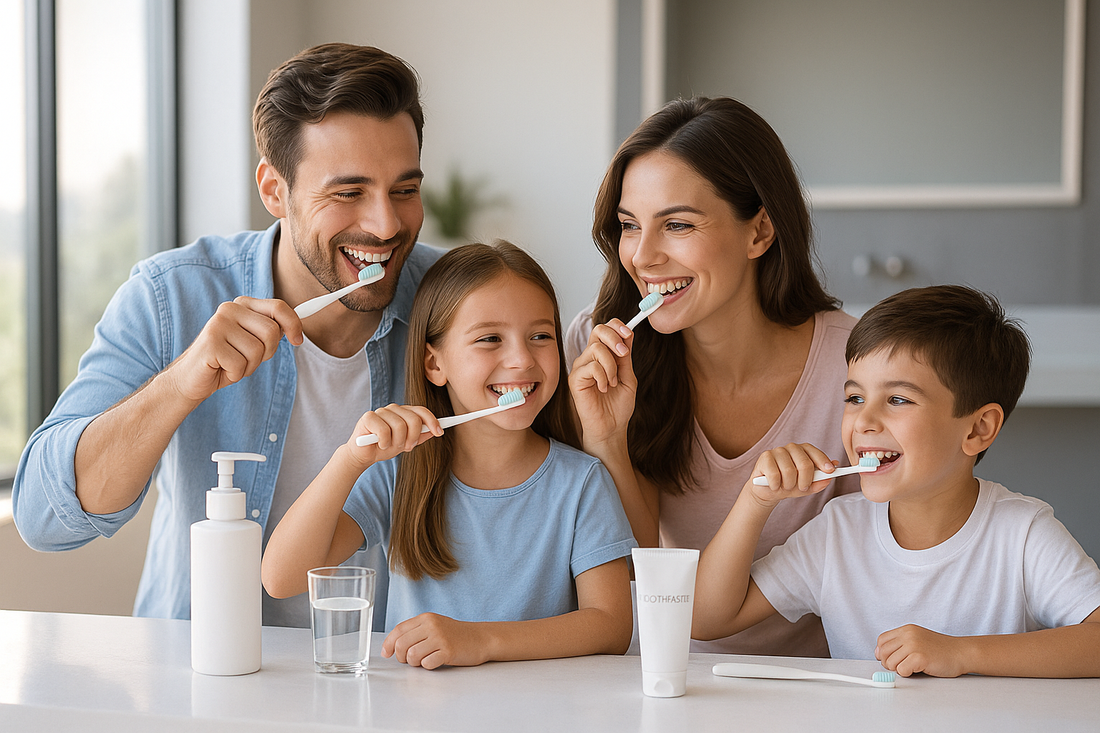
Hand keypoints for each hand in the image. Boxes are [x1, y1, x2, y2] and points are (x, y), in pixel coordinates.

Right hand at [165, 296, 303, 403]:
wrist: (191, 378)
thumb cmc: (226, 360)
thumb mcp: (254, 342)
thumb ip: (272, 330)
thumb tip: (297, 329)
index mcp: (242, 305)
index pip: (278, 307)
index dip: (294, 324)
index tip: (298, 341)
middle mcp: (229, 309)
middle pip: (272, 332)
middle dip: (266, 353)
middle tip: (246, 358)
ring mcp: (218, 324)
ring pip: (257, 351)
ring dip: (249, 366)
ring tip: (231, 364)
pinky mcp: (210, 343)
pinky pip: (241, 365)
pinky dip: (235, 374)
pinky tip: (221, 369)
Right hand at [346, 404, 441, 469]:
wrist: (364, 455)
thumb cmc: (384, 447)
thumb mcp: (405, 443)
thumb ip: (420, 436)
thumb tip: (435, 430)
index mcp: (403, 412)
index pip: (421, 411)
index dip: (432, 421)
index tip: (439, 433)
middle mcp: (393, 409)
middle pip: (414, 419)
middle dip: (413, 437)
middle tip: (407, 447)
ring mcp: (381, 411)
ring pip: (400, 426)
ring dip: (396, 442)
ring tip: (389, 446)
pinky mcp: (368, 417)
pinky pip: (384, 431)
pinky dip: (384, 442)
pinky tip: (379, 444)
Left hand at [381, 613, 488, 668]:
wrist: (481, 638)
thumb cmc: (456, 635)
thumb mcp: (434, 626)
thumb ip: (416, 632)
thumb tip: (393, 646)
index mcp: (426, 618)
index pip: (399, 630)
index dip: (389, 643)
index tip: (386, 653)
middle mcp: (431, 626)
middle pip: (402, 644)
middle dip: (402, 657)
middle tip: (410, 660)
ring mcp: (440, 638)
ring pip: (412, 656)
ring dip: (416, 663)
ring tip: (426, 660)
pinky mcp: (448, 651)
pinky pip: (427, 664)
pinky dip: (428, 666)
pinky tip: (436, 661)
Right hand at [568, 319, 636, 448]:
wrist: (612, 427)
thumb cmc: (619, 405)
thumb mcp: (628, 377)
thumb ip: (626, 357)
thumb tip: (628, 334)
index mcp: (603, 354)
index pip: (606, 328)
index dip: (617, 326)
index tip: (629, 335)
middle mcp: (590, 357)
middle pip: (598, 330)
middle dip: (614, 338)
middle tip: (624, 355)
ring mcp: (581, 367)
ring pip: (596, 349)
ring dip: (611, 366)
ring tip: (614, 383)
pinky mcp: (575, 379)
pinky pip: (591, 366)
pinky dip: (603, 377)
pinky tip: (604, 389)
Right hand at [747, 442, 836, 506]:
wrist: (767, 491)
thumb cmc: (788, 485)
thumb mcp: (806, 487)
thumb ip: (819, 482)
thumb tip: (829, 478)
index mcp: (803, 451)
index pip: (814, 452)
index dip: (823, 461)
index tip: (830, 471)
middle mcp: (791, 448)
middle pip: (804, 463)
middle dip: (805, 481)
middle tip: (802, 488)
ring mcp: (777, 451)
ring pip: (789, 471)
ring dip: (788, 485)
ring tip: (785, 486)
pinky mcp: (765, 457)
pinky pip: (775, 475)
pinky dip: (776, 485)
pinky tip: (774, 485)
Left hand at [876, 624, 969, 677]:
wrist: (962, 652)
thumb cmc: (941, 649)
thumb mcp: (918, 639)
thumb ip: (900, 644)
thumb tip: (880, 654)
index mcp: (906, 629)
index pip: (882, 640)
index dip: (883, 653)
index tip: (891, 659)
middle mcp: (908, 635)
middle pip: (883, 652)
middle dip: (889, 663)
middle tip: (902, 666)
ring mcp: (913, 645)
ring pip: (890, 663)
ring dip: (899, 669)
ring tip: (913, 667)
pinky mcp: (920, 657)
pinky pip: (901, 670)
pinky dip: (907, 674)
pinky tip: (918, 670)